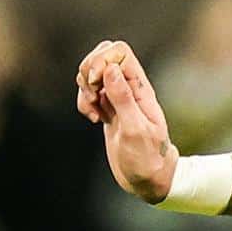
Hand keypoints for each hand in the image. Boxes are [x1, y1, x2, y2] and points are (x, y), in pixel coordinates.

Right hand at [74, 40, 176, 202]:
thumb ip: (123, 99)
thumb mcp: (136, 129)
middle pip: (102, 56)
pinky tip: (92, 118)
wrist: (148, 179)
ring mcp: (118, 98)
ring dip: (84, 88)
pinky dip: (83, 101)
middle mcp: (130, 89)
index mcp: (141, 89)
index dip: (103, 59)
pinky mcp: (108, 109)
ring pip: (92, 74)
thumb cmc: (147, 158)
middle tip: (93, 95)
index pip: (119, 52)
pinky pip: (88, 92)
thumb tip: (111, 69)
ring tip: (94, 112)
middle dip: (89, 70)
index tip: (98, 82)